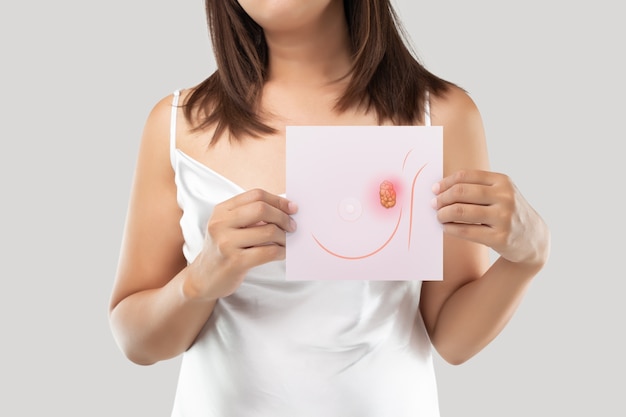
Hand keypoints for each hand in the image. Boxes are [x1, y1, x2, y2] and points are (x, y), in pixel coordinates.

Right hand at [186, 189, 297, 299]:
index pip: (255, 195)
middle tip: (292, 226)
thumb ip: (251, 216)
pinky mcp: (235, 262)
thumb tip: (286, 209)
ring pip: (268, 231)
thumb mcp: (230, 227)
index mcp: (221, 210)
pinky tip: (282, 253)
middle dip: (283, 217)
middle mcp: (220, 223)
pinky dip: (281, 251)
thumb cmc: (224, 250)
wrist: (204, 278)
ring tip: (286, 241)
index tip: (292, 208)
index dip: (277, 200)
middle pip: (261, 209)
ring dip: (284, 236)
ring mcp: (226, 243)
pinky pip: (268, 252)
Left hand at [432, 170, 548, 265]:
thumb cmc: (507, 212)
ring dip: (443, 214)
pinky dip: (451, 228)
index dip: (446, 182)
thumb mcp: (500, 193)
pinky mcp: (500, 238)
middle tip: (434, 204)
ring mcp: (503, 217)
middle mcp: (505, 197)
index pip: (466, 176)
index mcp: (503, 181)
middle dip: (442, 198)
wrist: (533, 238)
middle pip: (461, 192)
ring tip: (439, 216)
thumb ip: (476, 187)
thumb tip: (440, 188)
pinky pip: (466, 231)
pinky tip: (446, 228)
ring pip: (461, 212)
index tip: (435, 189)